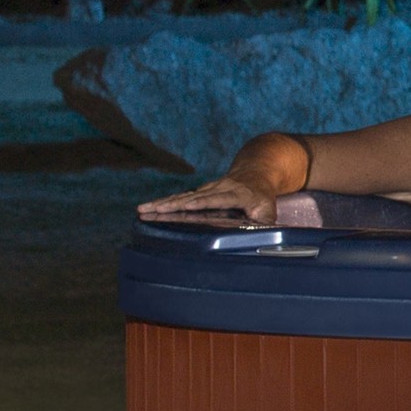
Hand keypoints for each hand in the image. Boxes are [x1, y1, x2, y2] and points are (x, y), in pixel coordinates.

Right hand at [140, 177, 279, 224]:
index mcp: (238, 194)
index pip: (218, 198)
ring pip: (182, 196)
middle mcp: (219, 189)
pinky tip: (148, 208)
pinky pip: (180, 197)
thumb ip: (264, 223)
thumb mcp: (269, 209)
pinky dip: (164, 202)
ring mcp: (207, 188)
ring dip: (162, 203)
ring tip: (142, 209)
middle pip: (193, 196)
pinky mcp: (199, 191)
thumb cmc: (262, 196)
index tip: (188, 205)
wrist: (255, 172)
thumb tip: (261, 237)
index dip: (203, 202)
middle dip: (172, 204)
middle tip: (152, 209)